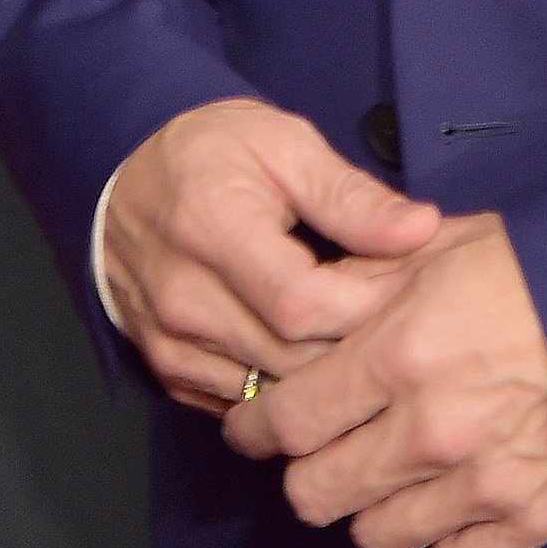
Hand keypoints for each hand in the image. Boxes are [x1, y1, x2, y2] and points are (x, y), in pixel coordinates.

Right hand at [103, 97, 441, 413]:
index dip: (367, 303)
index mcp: (211, 229)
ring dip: (325, 369)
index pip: (302, 304)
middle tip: (400, 310)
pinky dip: (286, 384)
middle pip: (292, 356)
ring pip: (272, 391)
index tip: (410, 284)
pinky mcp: (168, 369)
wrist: (125, 174)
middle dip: (357, 339)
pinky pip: (244, 402)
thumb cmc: (210, 151)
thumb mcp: (285, 145)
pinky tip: (315, 348)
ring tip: (362, 328)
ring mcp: (169, 342)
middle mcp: (182, 297)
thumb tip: (420, 228)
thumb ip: (351, 195)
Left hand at [222, 210, 546, 547]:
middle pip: (316, 493)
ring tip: (388, 470)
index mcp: (400, 351)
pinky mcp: (527, 516)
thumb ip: (362, 277)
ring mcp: (480, 481)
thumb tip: (303, 303)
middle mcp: (430, 428)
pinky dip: (441, 540)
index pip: (286, 420)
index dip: (254, 425)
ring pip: (374, 536)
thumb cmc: (532, 264)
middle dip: (306, 470)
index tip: (251, 423)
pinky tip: (445, 500)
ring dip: (370, 506)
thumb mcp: (437, 245)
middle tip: (322, 447)